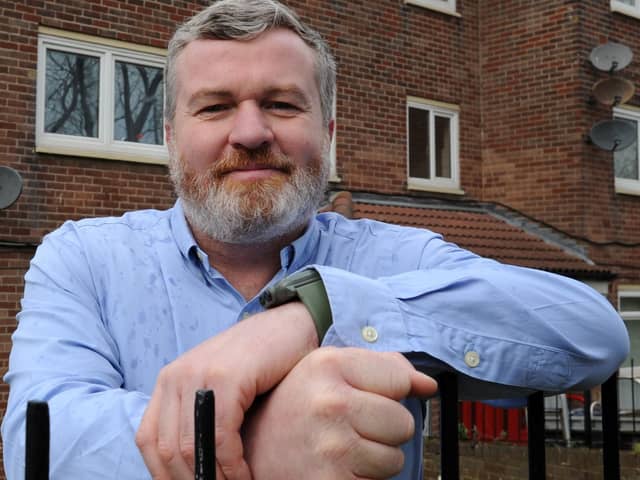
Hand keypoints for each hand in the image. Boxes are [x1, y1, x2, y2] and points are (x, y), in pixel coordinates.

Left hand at [135, 302, 317, 479]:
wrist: (289, 324)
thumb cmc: (260, 362)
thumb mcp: (219, 389)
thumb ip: (199, 417)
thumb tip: (190, 467)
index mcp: (169, 380)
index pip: (149, 441)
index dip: (166, 476)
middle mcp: (176, 376)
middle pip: (167, 450)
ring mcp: (199, 374)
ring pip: (191, 447)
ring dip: (213, 479)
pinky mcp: (226, 377)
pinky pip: (220, 436)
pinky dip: (232, 465)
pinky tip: (246, 475)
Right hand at [243, 347, 437, 479]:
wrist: (247, 453)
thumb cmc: (291, 410)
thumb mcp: (325, 372)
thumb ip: (380, 369)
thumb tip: (427, 384)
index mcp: (328, 365)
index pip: (400, 378)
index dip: (388, 393)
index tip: (367, 398)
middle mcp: (330, 402)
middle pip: (403, 422)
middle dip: (383, 430)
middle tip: (349, 428)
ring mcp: (331, 445)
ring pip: (394, 458)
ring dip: (374, 458)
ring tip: (339, 449)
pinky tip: (336, 468)